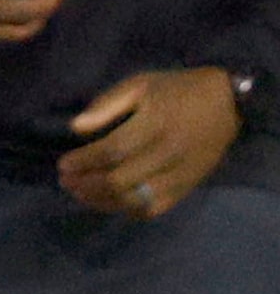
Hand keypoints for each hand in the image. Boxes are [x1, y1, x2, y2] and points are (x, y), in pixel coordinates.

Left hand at [60, 69, 241, 218]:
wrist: (229, 103)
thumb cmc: (178, 91)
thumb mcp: (142, 84)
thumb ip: (108, 104)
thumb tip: (76, 128)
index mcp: (157, 123)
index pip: (112, 151)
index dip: (83, 162)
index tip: (63, 164)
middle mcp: (168, 152)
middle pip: (118, 181)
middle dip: (85, 184)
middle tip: (66, 181)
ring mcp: (179, 174)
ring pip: (132, 200)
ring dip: (99, 200)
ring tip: (80, 191)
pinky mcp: (186, 188)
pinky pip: (150, 209)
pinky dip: (124, 209)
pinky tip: (108, 200)